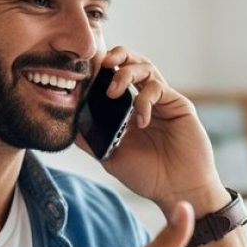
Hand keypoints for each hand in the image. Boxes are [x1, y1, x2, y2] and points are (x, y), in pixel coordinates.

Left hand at [77, 47, 222, 215]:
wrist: (178, 191)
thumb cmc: (148, 177)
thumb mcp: (110, 157)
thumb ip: (91, 139)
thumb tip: (67, 122)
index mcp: (129, 110)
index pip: (114, 78)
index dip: (101, 70)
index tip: (84, 73)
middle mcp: (147, 101)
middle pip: (133, 62)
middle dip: (117, 55)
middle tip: (102, 62)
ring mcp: (163, 101)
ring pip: (146, 68)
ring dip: (126, 73)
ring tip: (112, 90)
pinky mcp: (178, 104)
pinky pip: (158, 88)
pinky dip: (144, 100)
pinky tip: (141, 121)